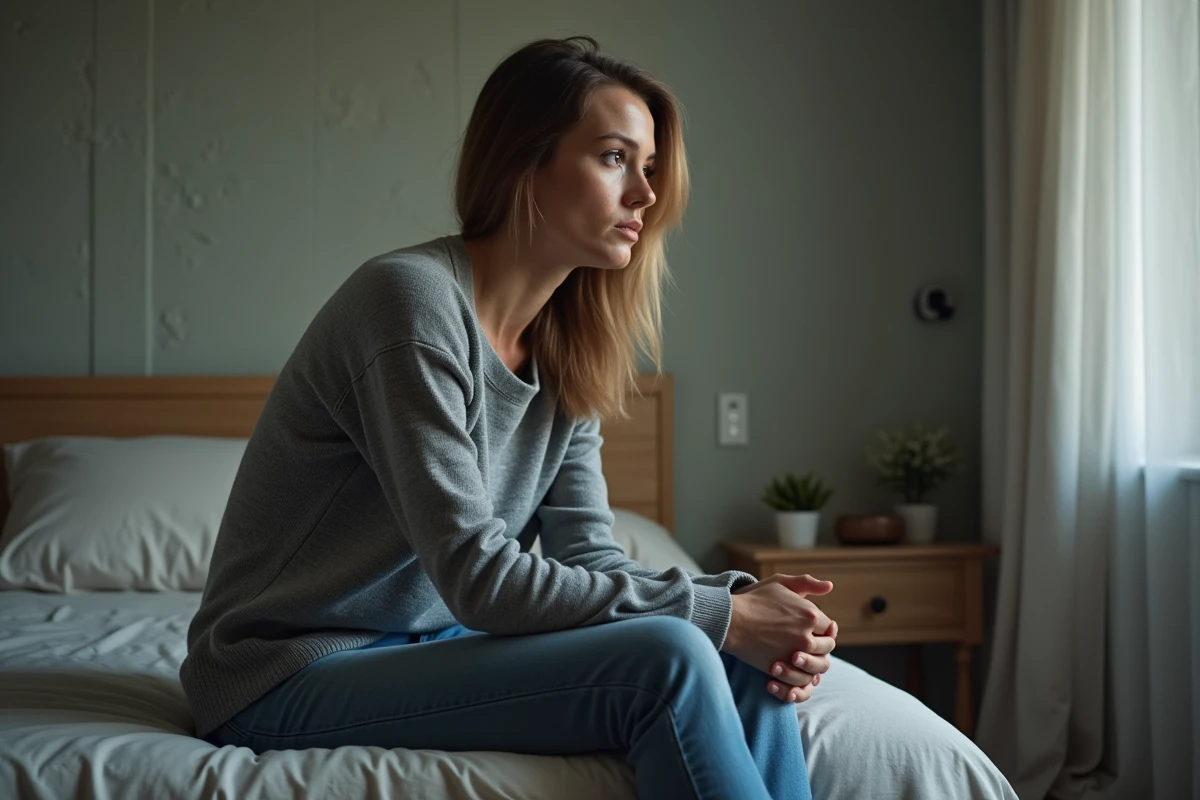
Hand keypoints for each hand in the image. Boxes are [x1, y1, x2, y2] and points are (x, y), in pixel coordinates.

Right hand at [723, 574, 836, 702]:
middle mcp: (807, 634)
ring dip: (812, 663)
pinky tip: (791, 669)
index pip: (829, 627)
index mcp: (810, 614)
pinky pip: (802, 679)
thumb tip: (830, 587)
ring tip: (798, 658)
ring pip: (818, 666)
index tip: (812, 630)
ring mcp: (795, 653)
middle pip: (828, 647)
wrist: (730, 620)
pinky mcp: (782, 668)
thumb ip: (807, 583)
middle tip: (806, 645)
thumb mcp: (781, 583)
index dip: (822, 629)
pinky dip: (801, 677)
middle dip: (821, 646)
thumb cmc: (754, 599)